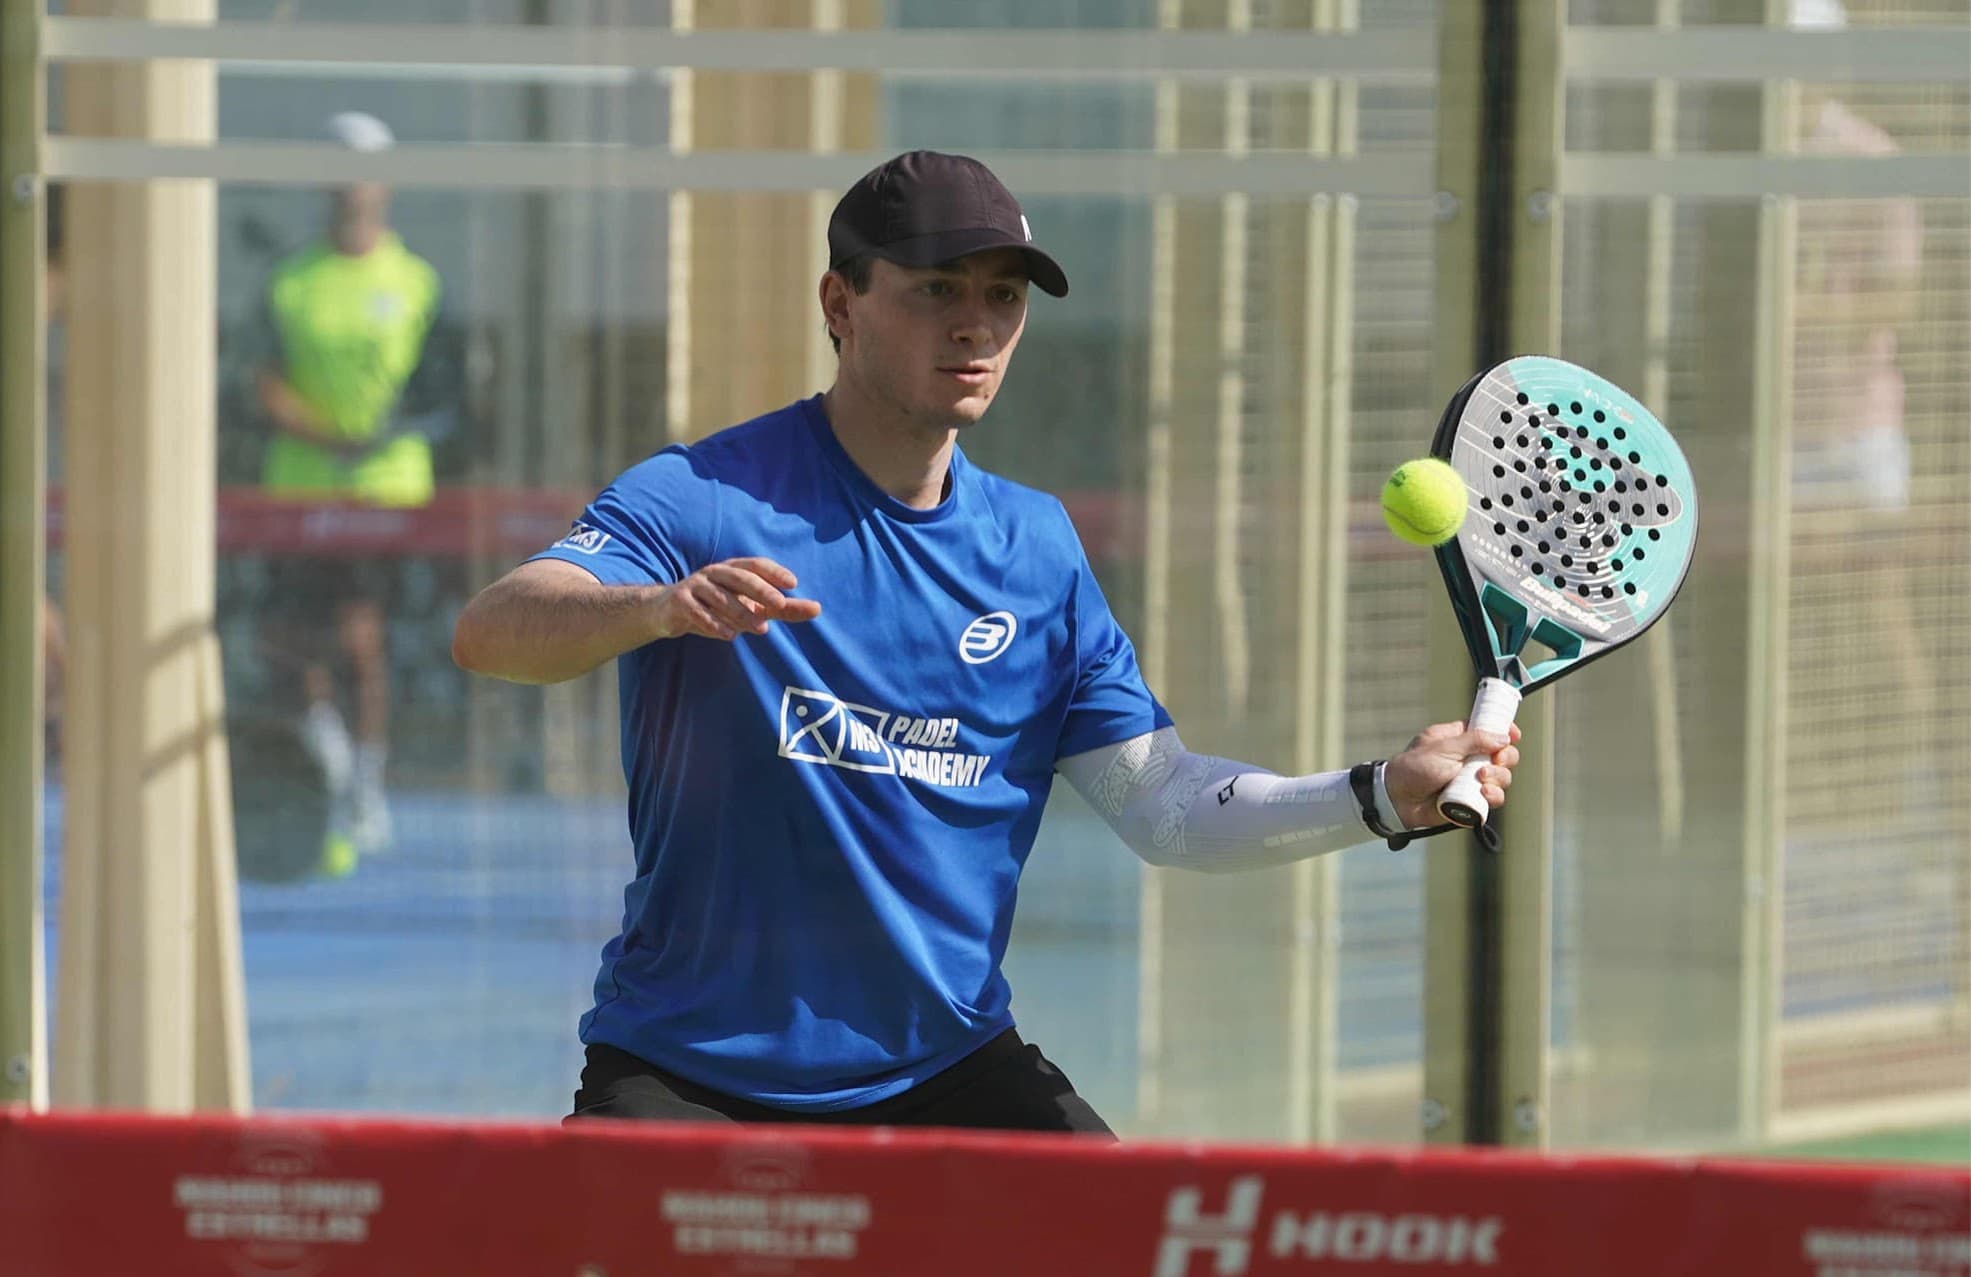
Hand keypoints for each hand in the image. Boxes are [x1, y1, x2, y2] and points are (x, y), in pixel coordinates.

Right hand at [652, 557, 821, 641]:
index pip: (756, 565)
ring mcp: (696, 585)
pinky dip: (713, 623)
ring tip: (761, 628)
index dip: (774, 572)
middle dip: (761, 589)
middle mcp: (715, 572)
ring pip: (720, 596)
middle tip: (780, 603)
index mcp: (734, 569)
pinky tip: (730, 636)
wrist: (670, 611)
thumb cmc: (718, 607)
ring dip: (741, 612)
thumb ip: (783, 609)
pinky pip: (697, 611)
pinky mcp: (681, 601)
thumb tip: (818, 609)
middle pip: (739, 576)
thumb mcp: (752, 607)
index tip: (793, 583)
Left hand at [1384, 720, 1522, 829]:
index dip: (1505, 731)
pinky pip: (1494, 798)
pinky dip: (1494, 795)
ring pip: (1502, 777)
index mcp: (1460, 739)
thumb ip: (1474, 740)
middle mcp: (1469, 759)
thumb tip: (1504, 736)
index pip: (1490, 731)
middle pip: (1503, 755)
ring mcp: (1471, 780)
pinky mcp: (1471, 800)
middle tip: (1495, 761)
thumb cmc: (1414, 768)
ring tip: (1481, 778)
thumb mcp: (1443, 747)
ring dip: (1499, 777)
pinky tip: (1484, 793)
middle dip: (1505, 757)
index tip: (1514, 734)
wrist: (1397, 799)